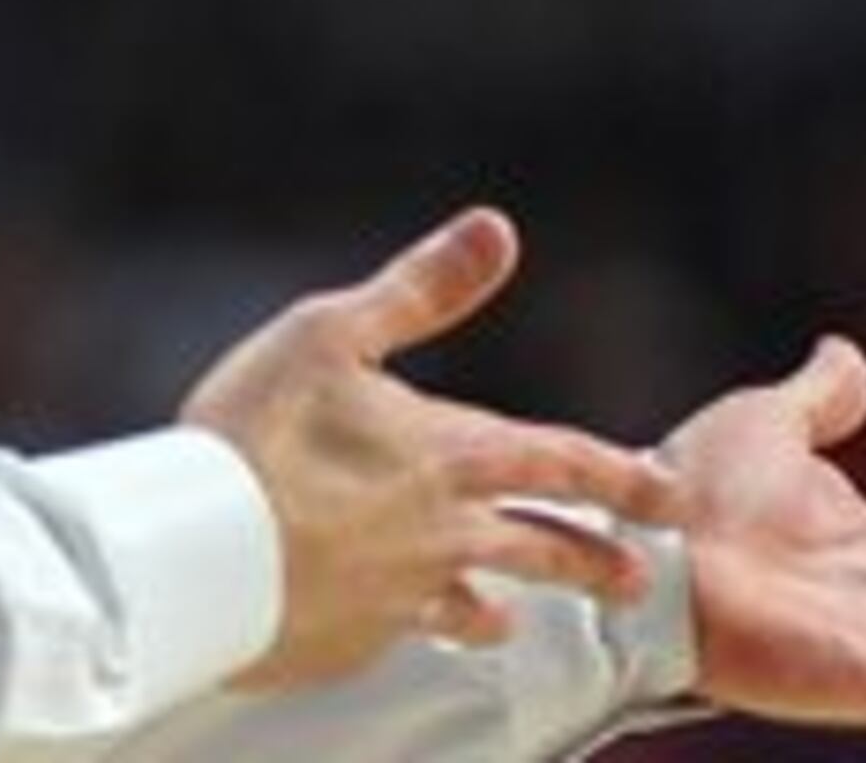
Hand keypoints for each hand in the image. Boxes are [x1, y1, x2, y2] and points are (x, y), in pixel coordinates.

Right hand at [181, 209, 686, 689]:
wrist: (196, 557)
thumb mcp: (332, 333)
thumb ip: (421, 288)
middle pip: (542, 544)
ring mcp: (402, 594)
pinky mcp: (353, 638)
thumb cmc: (256, 432)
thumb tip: (496, 227)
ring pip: (479, 599)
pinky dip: (423, 626)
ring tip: (528, 619)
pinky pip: (403, 632)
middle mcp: (443, 532)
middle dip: (594, 557)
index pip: (560, 461)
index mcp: (448, 452)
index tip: (669, 493)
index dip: (619, 475)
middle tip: (637, 576)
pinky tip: (421, 626)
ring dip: (515, 603)